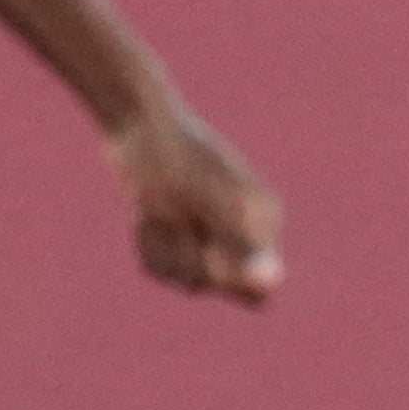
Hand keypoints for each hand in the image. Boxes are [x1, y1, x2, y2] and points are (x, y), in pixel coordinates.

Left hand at [109, 96, 282, 303]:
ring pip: (186, 278)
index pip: (259, 287)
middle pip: (219, 286)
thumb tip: (271, 282)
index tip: (202, 251)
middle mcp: (242, 235)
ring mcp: (209, 238)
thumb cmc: (176, 156)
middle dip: (187, 255)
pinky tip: (144, 212)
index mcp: (263, 222)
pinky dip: (149, 243)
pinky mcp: (178, 240)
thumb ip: (241, 243)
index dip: (230, 282)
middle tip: (171, 214)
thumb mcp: (207, 200)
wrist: (137, 123)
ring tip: (154, 207)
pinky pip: (162, 267)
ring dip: (163, 245)